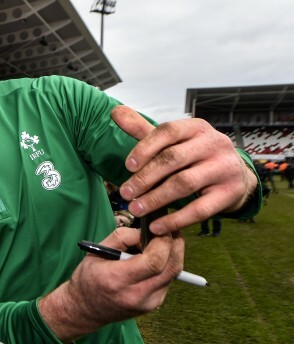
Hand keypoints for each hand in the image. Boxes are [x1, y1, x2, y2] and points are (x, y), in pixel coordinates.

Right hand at [38, 227, 183, 342]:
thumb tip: (146, 230)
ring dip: (172, 254)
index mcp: (118, 280)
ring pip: (173, 273)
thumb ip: (122, 237)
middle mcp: (137, 295)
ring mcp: (148, 303)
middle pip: (171, 267)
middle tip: (168, 229)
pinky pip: (168, 280)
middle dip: (174, 244)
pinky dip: (166, 265)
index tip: (160, 227)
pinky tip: (154, 258)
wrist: (85, 310)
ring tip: (160, 242)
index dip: (163, 240)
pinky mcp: (154, 305)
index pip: (154, 260)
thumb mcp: (96, 251)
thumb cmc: (88, 278)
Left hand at [112, 105, 256, 234]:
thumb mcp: (171, 141)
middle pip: (174, 158)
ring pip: (185, 183)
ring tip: (135, 209)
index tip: (127, 166)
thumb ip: (142, 129)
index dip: (145, 148)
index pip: (168, 131)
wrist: (235, 174)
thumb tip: (114, 111)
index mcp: (196, 127)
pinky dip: (176, 219)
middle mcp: (213, 144)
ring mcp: (224, 168)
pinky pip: (200, 209)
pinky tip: (157, 226)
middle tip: (125, 193)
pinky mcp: (229, 193)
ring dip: (156, 199)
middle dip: (146, 177)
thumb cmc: (194, 156)